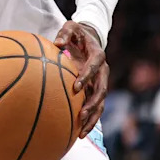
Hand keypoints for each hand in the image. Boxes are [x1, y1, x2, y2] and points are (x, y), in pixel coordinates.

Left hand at [54, 21, 107, 137]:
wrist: (88, 38)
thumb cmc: (76, 33)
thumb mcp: (70, 27)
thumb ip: (64, 34)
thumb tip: (56, 43)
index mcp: (97, 56)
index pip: (94, 67)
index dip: (86, 77)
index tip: (76, 87)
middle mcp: (103, 71)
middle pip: (102, 90)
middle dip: (92, 104)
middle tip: (81, 115)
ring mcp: (100, 82)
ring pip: (100, 103)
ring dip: (92, 117)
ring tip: (81, 131)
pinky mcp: (95, 89)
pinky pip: (94, 106)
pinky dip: (89, 119)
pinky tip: (78, 131)